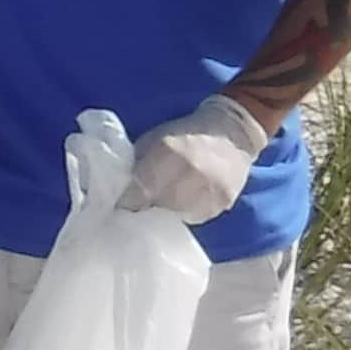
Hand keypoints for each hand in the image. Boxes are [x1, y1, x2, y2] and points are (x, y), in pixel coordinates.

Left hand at [120, 91, 268, 222]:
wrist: (232, 133)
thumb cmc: (186, 133)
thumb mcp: (155, 139)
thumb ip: (137, 164)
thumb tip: (118, 189)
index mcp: (168, 151)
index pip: (138, 190)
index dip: (126, 201)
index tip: (119, 206)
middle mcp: (190, 170)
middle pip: (156, 205)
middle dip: (143, 210)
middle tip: (137, 211)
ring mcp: (209, 188)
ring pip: (175, 215)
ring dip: (163, 215)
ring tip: (158, 210)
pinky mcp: (223, 202)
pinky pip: (195, 217)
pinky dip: (184, 215)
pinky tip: (180, 207)